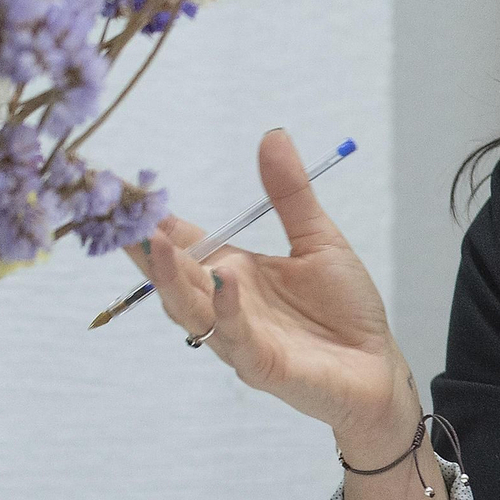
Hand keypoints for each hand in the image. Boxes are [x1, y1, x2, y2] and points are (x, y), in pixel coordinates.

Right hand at [129, 128, 412, 447]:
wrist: (378, 366)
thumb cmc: (346, 308)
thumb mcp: (318, 239)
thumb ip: (290, 193)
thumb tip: (272, 133)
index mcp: (233, 273)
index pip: (182, 245)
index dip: (154, 221)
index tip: (126, 191)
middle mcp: (226, 305)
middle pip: (173, 277)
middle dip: (147, 247)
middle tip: (121, 214)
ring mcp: (240, 338)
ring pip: (193, 310)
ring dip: (172, 278)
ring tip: (158, 242)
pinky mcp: (264, 366)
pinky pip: (238, 339)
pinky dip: (228, 310)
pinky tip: (225, 279)